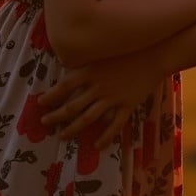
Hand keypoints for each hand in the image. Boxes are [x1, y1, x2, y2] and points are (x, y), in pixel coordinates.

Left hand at [39, 52, 160, 146]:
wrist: (154, 53)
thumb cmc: (128, 49)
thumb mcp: (103, 51)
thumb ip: (87, 62)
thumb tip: (67, 65)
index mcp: (91, 71)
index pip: (65, 86)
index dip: (51, 96)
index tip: (40, 103)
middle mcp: (98, 86)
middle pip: (72, 106)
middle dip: (56, 116)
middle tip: (45, 123)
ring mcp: (113, 98)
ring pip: (88, 118)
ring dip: (73, 129)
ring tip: (62, 136)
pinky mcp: (127, 105)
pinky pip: (114, 125)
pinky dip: (105, 137)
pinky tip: (97, 146)